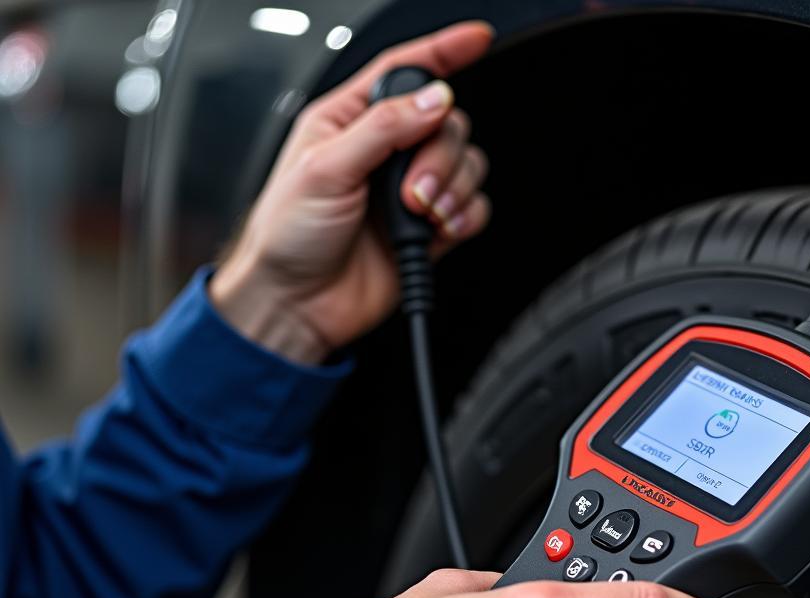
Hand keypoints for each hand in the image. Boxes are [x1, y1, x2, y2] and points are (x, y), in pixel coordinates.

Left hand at [211, 22, 493, 363]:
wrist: (296, 303)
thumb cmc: (287, 237)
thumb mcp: (324, 168)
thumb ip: (383, 129)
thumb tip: (433, 100)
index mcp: (349, 122)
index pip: (405, 71)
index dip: (443, 51)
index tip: (477, 38)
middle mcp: (384, 153)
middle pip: (447, 124)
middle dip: (440, 156)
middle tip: (412, 191)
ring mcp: (409, 193)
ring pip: (465, 166)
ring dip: (452, 189)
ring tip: (420, 214)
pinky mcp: (428, 231)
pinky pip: (471, 210)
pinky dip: (465, 217)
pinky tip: (439, 229)